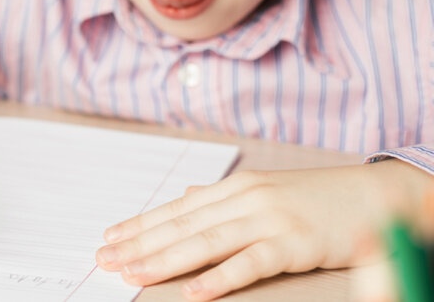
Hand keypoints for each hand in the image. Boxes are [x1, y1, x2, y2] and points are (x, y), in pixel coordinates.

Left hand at [95, 160, 431, 300]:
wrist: (373, 194)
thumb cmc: (316, 197)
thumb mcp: (265, 190)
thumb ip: (224, 196)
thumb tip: (190, 193)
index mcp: (235, 187)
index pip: (176, 208)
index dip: (140, 224)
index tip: (110, 237)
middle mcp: (245, 198)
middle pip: (182, 225)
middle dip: (139, 243)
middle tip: (106, 259)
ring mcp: (268, 219)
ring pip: (205, 241)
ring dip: (164, 259)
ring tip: (133, 273)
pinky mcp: (293, 243)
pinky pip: (250, 263)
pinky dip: (219, 278)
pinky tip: (193, 292)